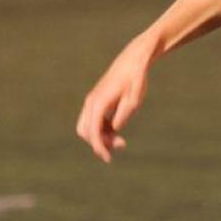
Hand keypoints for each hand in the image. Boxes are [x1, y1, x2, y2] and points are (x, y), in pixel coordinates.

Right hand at [75, 34, 156, 162]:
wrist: (133, 61)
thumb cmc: (135, 80)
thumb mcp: (133, 102)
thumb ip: (122, 118)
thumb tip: (113, 130)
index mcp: (99, 103)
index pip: (93, 132)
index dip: (99, 147)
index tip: (108, 159)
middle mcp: (91, 102)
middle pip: (86, 132)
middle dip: (100, 142)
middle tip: (121, 144)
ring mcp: (92, 101)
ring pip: (88, 127)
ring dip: (101, 136)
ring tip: (121, 140)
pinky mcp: (97, 101)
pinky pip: (94, 121)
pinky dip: (102, 129)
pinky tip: (116, 130)